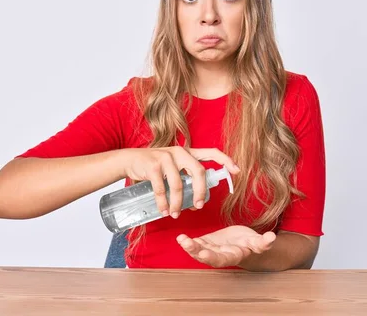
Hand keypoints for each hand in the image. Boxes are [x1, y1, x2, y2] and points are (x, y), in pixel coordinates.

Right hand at [121, 146, 239, 218]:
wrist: (129, 160)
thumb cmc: (154, 167)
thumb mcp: (173, 168)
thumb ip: (185, 178)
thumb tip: (197, 201)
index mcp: (188, 152)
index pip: (211, 152)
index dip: (225, 161)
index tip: (237, 171)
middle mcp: (180, 152)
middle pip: (198, 172)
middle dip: (200, 192)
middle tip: (198, 206)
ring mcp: (166, 158)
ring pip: (179, 184)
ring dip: (178, 203)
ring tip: (175, 214)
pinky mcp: (153, 166)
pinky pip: (162, 188)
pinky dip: (163, 202)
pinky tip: (163, 210)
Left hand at [176, 225, 275, 267]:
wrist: (242, 242)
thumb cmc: (249, 243)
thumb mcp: (256, 241)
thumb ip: (263, 242)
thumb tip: (272, 238)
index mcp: (232, 256)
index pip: (221, 259)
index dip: (212, 256)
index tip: (204, 253)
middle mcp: (219, 255)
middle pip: (206, 256)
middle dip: (197, 252)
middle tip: (188, 245)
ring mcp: (210, 250)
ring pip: (198, 251)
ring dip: (189, 246)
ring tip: (182, 239)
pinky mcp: (205, 242)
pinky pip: (195, 244)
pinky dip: (186, 241)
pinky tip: (180, 237)